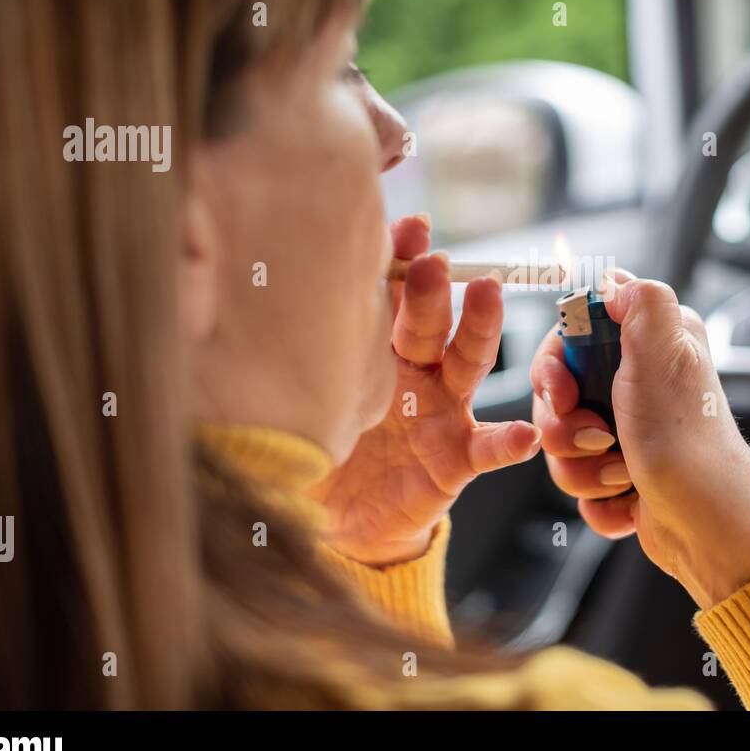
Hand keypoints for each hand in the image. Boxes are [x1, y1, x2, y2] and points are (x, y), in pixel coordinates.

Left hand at [309, 214, 541, 565]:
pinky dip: (509, 441)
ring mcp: (440, 413)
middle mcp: (414, 374)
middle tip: (433, 258)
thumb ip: (276, 367)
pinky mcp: (455, 461)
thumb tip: (222, 311)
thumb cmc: (315, 454)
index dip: (399, 261)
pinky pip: (487, 449)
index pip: (390, 298)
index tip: (405, 226)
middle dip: (433, 287)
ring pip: (467, 363)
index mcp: (374, 354)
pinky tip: (527, 434)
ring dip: (480, 327)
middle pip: (429, 322)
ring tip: (490, 293)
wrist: (336, 524)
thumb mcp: (293, 406)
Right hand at [530, 269, 749, 608]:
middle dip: (565, 428)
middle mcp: (640, 383)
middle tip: (598, 438)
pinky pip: (579, 486)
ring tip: (621, 474)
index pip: (572, 335)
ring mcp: (628, 432)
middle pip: (557, 397)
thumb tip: (614, 281)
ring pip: (561, 446)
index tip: (562, 392)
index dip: (555, 367)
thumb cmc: (686, 441)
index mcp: (652, 344)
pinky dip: (598, 501)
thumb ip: (642, 301)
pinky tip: (628, 499)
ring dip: (582, 469)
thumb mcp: (664, 352)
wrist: (708, 526)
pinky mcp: (621, 477)